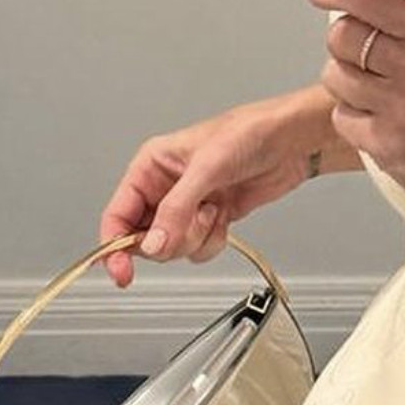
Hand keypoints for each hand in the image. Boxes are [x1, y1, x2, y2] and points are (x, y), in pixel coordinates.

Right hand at [99, 94, 317, 286]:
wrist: (290, 142)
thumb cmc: (248, 133)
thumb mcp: (207, 167)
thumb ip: (175, 209)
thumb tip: (151, 245)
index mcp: (151, 166)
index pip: (118, 214)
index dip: (114, 245)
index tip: (121, 271)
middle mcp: (164, 187)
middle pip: (143, 238)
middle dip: (169, 239)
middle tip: (190, 223)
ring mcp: (188, 206)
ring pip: (172, 247)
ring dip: (195, 238)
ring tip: (213, 210)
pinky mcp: (210, 219)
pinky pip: (197, 248)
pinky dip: (212, 240)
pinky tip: (225, 215)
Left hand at [312, 0, 404, 225]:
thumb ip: (400, 9)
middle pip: (342, 35)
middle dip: (344, 42)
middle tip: (366, 57)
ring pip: (334, 75)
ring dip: (346, 82)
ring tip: (379, 93)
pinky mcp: (387, 145)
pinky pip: (340, 116)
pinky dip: (352, 117)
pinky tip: (382, 120)